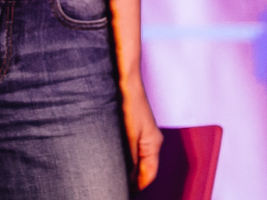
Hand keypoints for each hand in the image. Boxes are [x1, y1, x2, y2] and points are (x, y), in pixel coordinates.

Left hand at [121, 73, 162, 190]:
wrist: (126, 79)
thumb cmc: (130, 102)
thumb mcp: (128, 135)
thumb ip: (129, 158)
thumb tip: (126, 177)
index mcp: (153, 144)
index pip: (148, 175)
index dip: (137, 187)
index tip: (123, 192)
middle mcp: (151, 141)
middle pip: (144, 169)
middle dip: (132, 179)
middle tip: (116, 186)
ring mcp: (144, 134)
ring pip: (138, 159)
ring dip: (128, 168)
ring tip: (113, 174)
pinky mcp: (136, 128)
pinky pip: (133, 149)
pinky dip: (125, 157)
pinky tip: (113, 157)